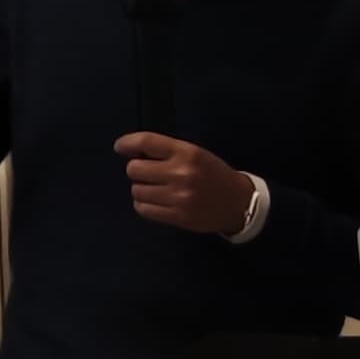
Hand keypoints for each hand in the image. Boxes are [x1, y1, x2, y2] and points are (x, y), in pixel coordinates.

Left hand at [115, 133, 255, 233]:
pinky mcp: (178, 216)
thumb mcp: (194, 154)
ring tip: (156, 188)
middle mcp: (181, 173)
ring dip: (141, 188)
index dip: (127, 143)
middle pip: (134, 169)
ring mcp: (179, 197)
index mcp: (187, 153)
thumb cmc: (212, 174)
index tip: (120, 147)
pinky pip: (143, 209)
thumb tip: (129, 151)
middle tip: (149, 173)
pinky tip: (156, 201)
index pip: (146, 142)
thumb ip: (165, 151)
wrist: (239, 203)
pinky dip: (144, 204)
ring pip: (136, 190)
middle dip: (137, 170)